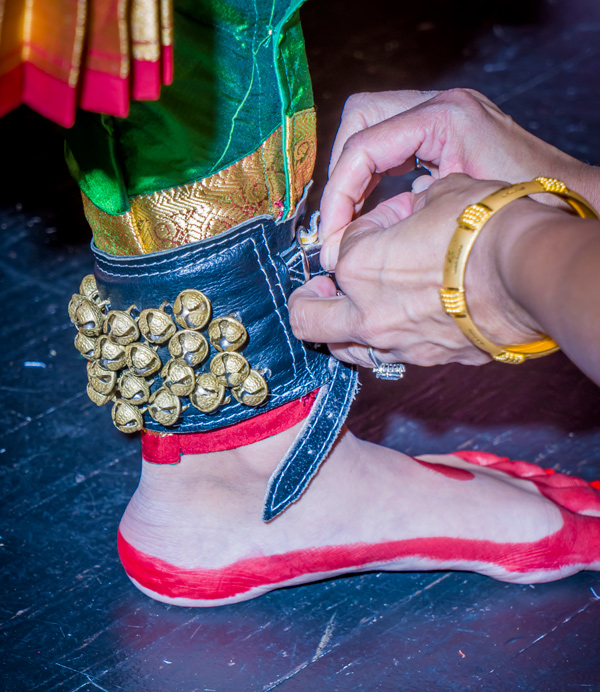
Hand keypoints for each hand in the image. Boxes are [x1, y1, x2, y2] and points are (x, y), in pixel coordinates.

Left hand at [290, 174, 549, 367]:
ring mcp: (395, 344)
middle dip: (307, 300)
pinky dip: (383, 343)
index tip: (386, 223)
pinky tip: (399, 324)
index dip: (361, 230)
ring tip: (356, 310)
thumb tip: (406, 211)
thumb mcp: (440, 195)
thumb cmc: (484, 227)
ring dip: (339, 329)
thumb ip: (406, 208)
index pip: (340, 248)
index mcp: (356, 265)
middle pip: (305, 317)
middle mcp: (366, 312)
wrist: (530, 273)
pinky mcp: (427, 361)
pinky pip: (388, 358)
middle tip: (319, 288)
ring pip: (341, 348)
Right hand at [319, 88, 594, 270]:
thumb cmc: (524, 206)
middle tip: (338, 219)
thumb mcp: (456, 213)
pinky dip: (374, 175)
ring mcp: (438, 115)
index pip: (363, 144)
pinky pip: (389, 143)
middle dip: (342, 172)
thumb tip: (354, 237)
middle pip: (359, 119)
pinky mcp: (440, 131)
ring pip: (368, 128)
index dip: (339, 191)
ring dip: (355, 173)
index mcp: (443, 116)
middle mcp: (437, 106)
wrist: (565, 201)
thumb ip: (400, 215)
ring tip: (350, 218)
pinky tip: (376, 210)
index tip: (332, 232)